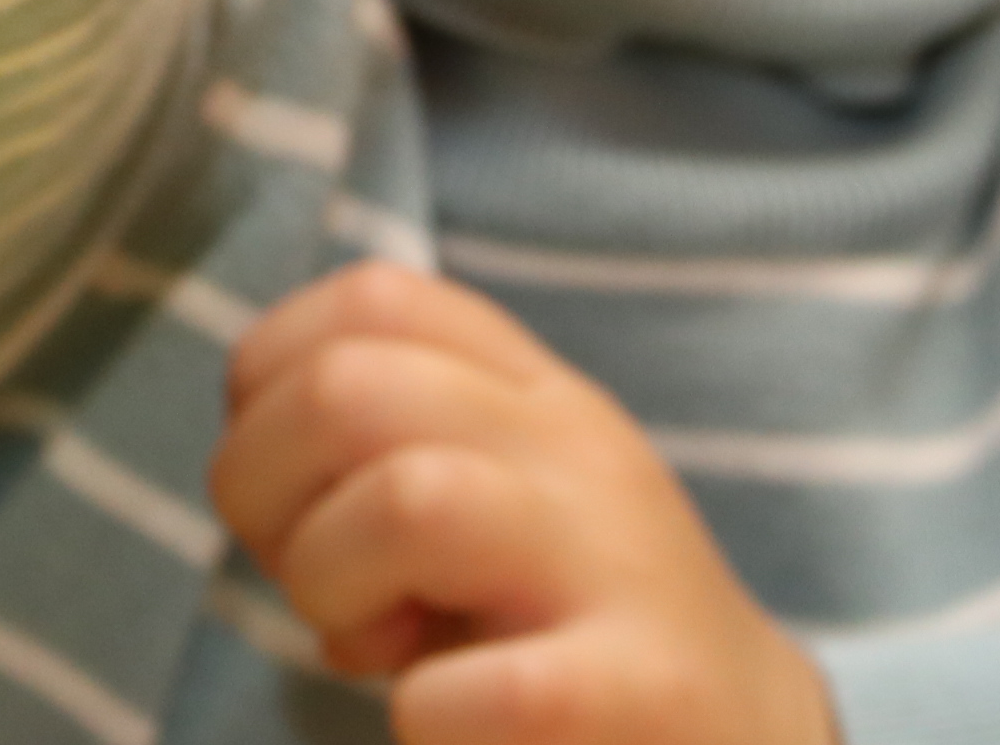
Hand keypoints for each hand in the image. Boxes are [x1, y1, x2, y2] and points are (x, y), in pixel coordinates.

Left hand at [212, 262, 841, 744]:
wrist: (746, 739)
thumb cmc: (572, 631)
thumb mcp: (498, 500)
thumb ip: (394, 444)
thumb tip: (253, 447)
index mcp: (537, 394)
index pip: (372, 298)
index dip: (272, 389)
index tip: (298, 491)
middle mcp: (574, 450)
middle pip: (348, 386)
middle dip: (268, 498)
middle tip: (325, 589)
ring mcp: (608, 564)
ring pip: (409, 497)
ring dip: (337, 592)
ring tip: (382, 650)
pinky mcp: (627, 689)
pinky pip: (476, 688)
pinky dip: (422, 715)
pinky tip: (448, 723)